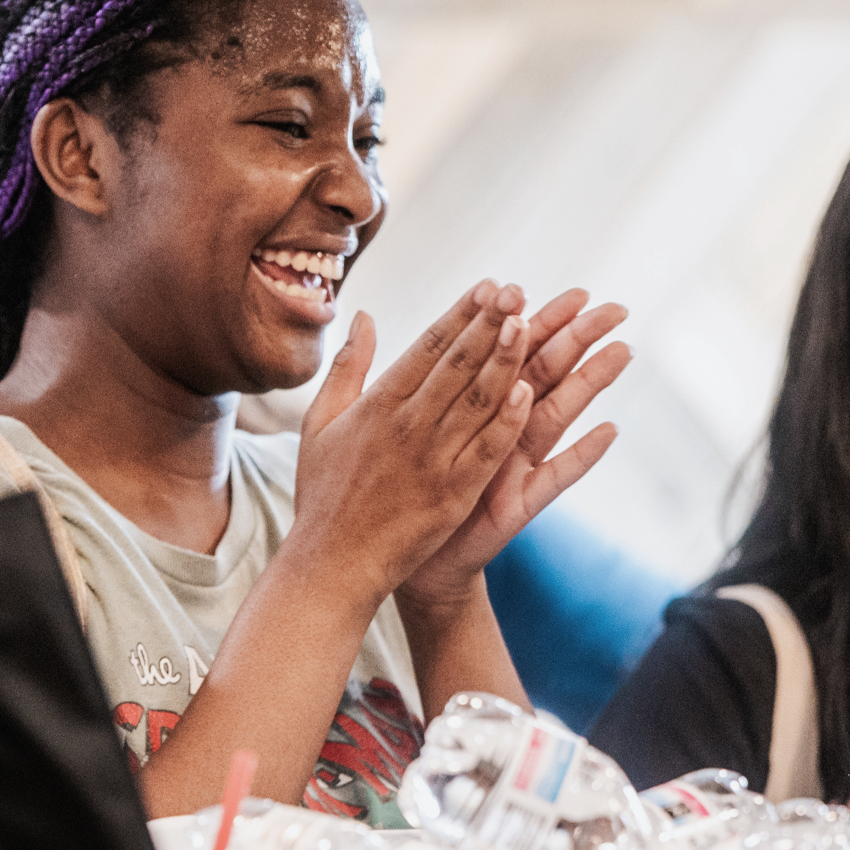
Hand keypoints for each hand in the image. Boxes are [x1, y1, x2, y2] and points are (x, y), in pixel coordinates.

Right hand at [284, 280, 536, 608]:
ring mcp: (431, 461)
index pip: (428, 346)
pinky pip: (485, 451)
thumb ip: (347, 367)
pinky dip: (507, 420)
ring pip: (476, 400)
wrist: (331, 563)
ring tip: (529, 323)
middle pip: (457, 364)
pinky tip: (529, 391)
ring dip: (504, 360)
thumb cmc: (323, 493)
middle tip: (518, 290)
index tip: (490, 286)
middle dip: (490, 323)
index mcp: (376, 405)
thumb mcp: (320, 422)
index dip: (462, 313)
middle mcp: (406, 426)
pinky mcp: (452, 496)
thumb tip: (363, 316)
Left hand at [397, 288, 629, 620]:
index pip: (503, 351)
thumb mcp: (381, 423)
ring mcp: (511, 466)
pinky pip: (554, 478)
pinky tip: (609, 431)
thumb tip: (365, 317)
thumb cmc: (390, 487)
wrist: (382, 555)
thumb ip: (383, 372)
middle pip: (541, 373)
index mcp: (468, 406)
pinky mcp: (515, 505)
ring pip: (556, 415)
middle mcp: (497, 431)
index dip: (528, 319)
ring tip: (623, 351)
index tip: (560, 288)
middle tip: (611, 306)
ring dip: (590, 383)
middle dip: (575, 338)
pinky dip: (581, 456)